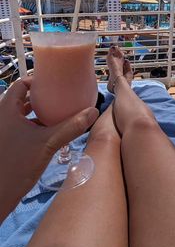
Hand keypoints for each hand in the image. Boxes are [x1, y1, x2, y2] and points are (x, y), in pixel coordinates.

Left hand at [0, 78, 98, 222]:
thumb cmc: (18, 164)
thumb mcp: (48, 143)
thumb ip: (71, 127)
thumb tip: (93, 112)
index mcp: (6, 108)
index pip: (20, 84)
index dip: (37, 81)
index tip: (54, 84)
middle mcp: (2, 116)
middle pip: (21, 98)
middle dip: (40, 98)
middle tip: (59, 98)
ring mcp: (2, 130)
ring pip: (20, 113)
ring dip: (36, 112)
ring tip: (56, 114)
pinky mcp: (5, 142)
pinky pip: (19, 126)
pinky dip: (32, 125)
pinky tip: (47, 132)